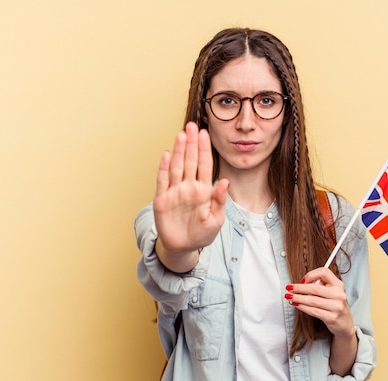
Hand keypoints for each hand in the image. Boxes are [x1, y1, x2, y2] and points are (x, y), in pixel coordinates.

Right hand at [153, 122, 228, 257]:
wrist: (183, 248)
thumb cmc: (201, 234)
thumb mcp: (216, 220)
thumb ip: (219, 200)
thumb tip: (225, 181)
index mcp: (203, 190)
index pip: (204, 165)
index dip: (204, 149)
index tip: (205, 133)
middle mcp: (188, 187)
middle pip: (190, 161)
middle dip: (191, 144)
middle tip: (193, 126)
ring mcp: (175, 192)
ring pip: (177, 167)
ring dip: (178, 151)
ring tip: (181, 135)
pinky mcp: (162, 200)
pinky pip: (163, 181)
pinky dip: (164, 168)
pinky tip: (166, 154)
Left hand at [285, 267, 355, 338]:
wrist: (344, 322)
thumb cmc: (334, 304)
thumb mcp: (332, 291)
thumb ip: (320, 285)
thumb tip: (301, 283)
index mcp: (338, 284)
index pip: (324, 272)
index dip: (311, 275)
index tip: (302, 280)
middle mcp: (338, 294)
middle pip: (314, 288)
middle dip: (299, 288)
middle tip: (289, 288)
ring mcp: (336, 307)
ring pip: (312, 300)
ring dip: (298, 298)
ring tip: (289, 297)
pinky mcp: (331, 317)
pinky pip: (313, 311)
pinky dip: (302, 307)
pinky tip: (296, 304)